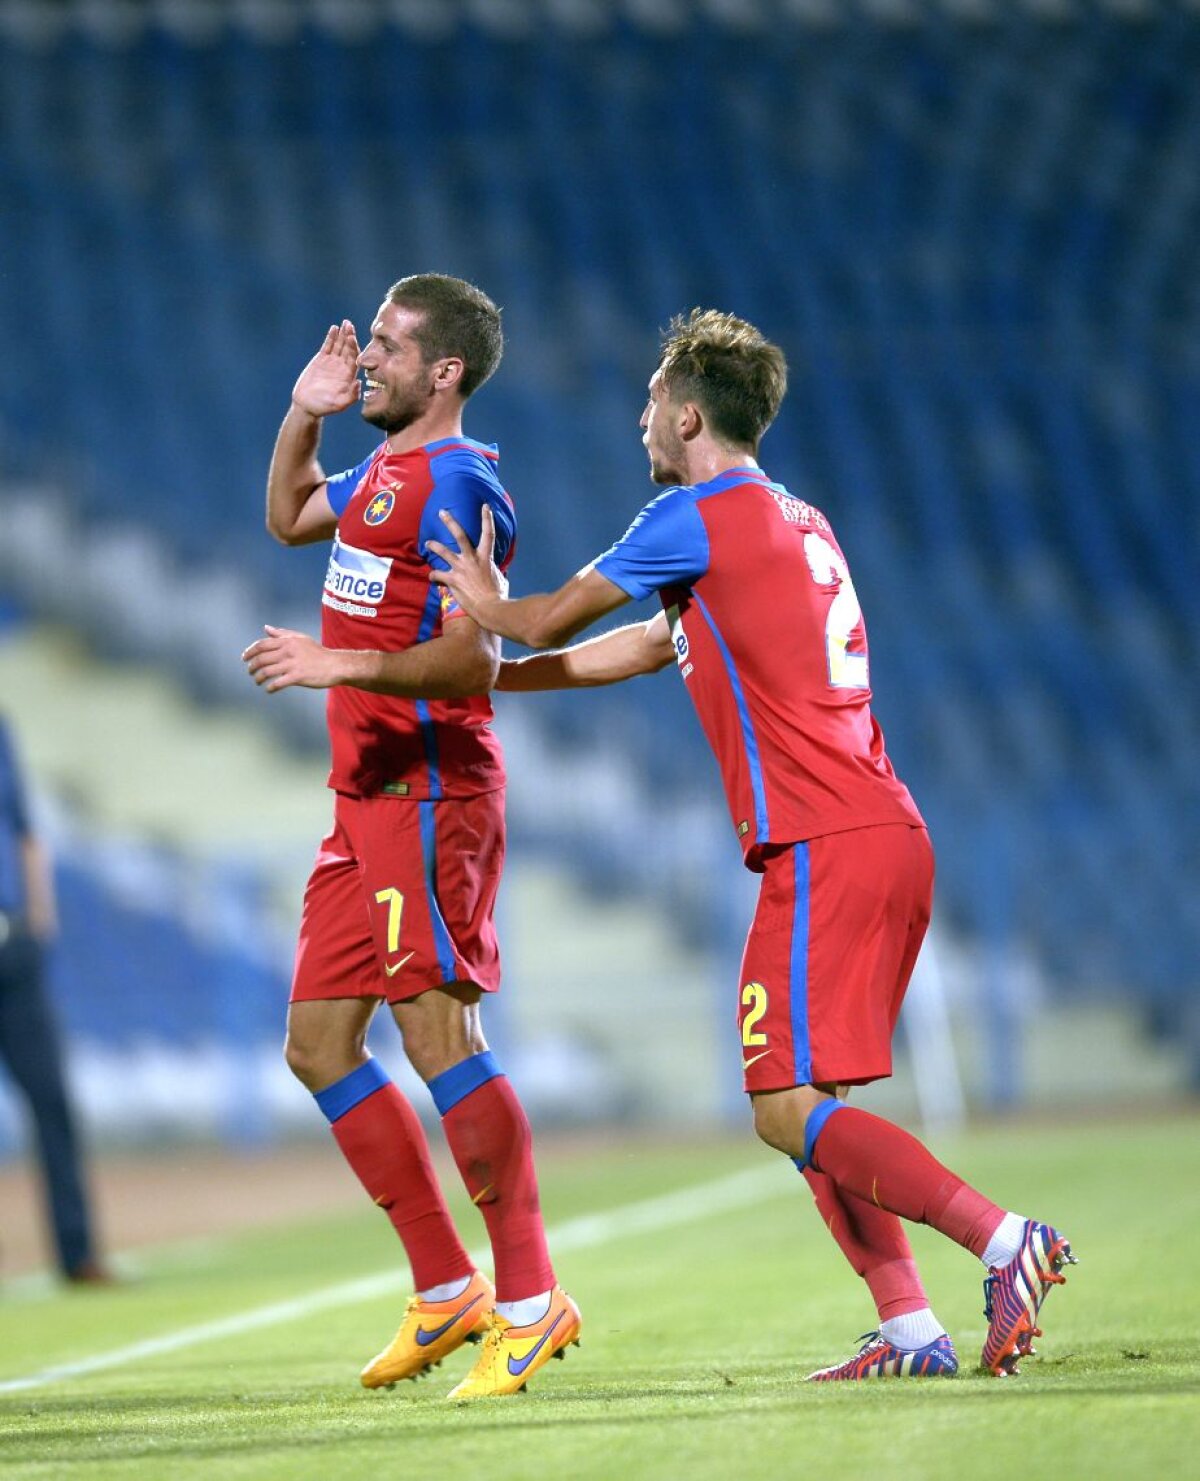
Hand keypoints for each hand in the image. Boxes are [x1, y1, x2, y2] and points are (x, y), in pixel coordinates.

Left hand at [241, 627, 343, 691]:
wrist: (334, 665)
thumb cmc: (317, 652)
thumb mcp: (300, 638)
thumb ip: (282, 634)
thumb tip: (266, 628)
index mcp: (287, 642)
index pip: (262, 645)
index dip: (250, 651)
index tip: (244, 658)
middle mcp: (288, 652)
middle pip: (261, 659)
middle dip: (251, 666)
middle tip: (250, 671)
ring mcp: (292, 665)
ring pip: (266, 672)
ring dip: (258, 678)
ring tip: (257, 681)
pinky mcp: (298, 677)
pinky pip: (278, 683)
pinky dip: (270, 688)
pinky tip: (269, 690)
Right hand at [290, 320, 360, 417]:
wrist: (306, 404)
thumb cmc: (324, 407)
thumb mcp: (339, 404)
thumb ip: (351, 396)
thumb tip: (359, 383)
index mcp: (349, 376)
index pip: (355, 358)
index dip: (354, 348)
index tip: (352, 339)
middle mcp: (343, 367)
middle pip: (349, 349)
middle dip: (350, 337)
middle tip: (350, 326)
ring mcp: (333, 362)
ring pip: (340, 345)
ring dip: (343, 334)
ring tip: (345, 323)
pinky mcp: (321, 359)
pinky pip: (328, 346)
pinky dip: (331, 337)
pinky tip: (334, 328)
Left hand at [427, 506, 508, 620]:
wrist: (490, 607)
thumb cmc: (499, 595)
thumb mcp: (500, 578)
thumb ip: (494, 571)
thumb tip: (495, 573)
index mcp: (486, 557)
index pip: (488, 533)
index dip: (487, 518)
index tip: (485, 506)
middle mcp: (472, 559)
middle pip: (460, 535)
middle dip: (450, 522)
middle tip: (441, 512)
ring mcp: (461, 568)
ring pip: (444, 552)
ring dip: (434, 545)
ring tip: (428, 542)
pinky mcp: (452, 580)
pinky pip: (438, 575)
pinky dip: (434, 576)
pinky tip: (431, 577)